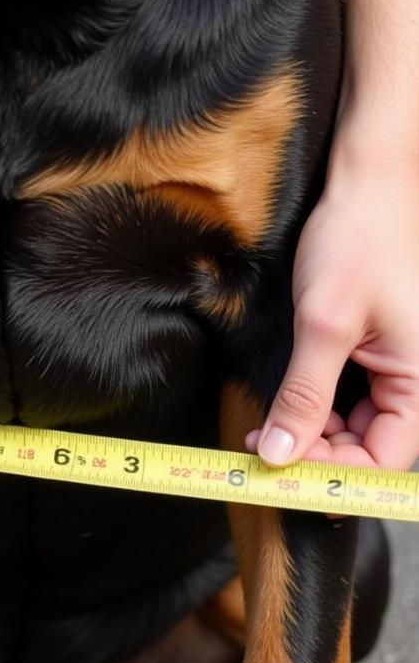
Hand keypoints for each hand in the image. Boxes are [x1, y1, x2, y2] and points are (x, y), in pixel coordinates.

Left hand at [252, 147, 418, 470]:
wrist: (364, 187)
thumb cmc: (358, 244)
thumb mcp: (324, 325)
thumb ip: (304, 395)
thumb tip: (280, 455)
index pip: (383, 458)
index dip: (332, 474)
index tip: (279, 473)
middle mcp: (414, 382)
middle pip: (367, 447)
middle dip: (313, 454)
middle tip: (258, 451)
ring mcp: (393, 368)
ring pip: (352, 426)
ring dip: (308, 432)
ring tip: (263, 429)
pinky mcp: (370, 354)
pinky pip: (344, 398)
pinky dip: (311, 406)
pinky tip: (281, 405)